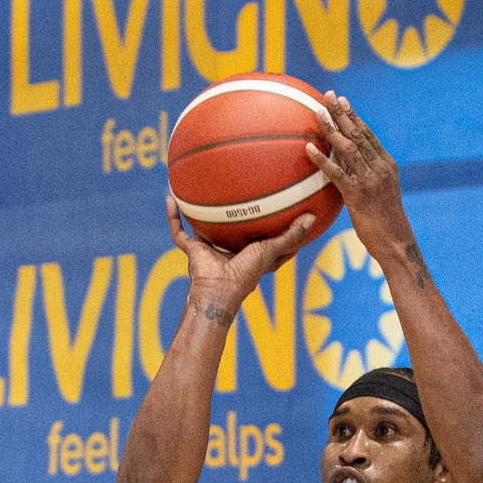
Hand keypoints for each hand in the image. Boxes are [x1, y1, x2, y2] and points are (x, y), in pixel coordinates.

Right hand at [164, 190, 320, 303]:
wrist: (217, 291)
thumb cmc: (246, 275)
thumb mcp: (271, 251)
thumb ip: (291, 235)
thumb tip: (312, 216)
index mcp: (251, 257)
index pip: (263, 241)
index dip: (270, 228)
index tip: (281, 211)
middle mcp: (229, 253)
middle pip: (233, 233)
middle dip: (235, 217)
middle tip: (242, 194)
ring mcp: (209, 252)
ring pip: (203, 230)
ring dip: (199, 215)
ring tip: (199, 191)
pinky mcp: (193, 252)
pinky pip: (179, 232)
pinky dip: (173, 218)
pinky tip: (170, 198)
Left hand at [305, 94, 410, 249]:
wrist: (397, 244)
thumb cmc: (386, 225)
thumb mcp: (382, 196)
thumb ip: (369, 180)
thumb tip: (349, 174)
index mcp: (387, 165)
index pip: (368, 134)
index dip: (353, 116)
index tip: (341, 100)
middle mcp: (380, 168)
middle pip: (358, 133)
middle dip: (342, 112)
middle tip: (327, 95)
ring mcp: (370, 180)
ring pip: (348, 147)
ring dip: (331, 128)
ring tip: (316, 113)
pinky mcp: (358, 195)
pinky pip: (337, 172)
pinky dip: (322, 159)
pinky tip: (308, 149)